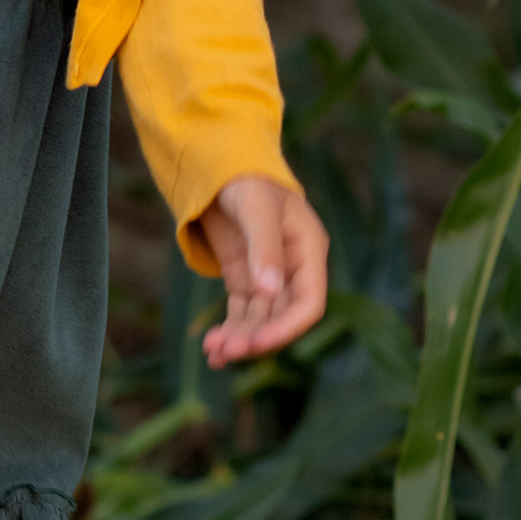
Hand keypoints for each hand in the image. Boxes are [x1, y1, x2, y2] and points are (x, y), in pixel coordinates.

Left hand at [200, 176, 328, 366]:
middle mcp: (293, 269)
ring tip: (213, 354)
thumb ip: (264, 249)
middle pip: (281, 317)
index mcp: (308, 252)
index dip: (286, 328)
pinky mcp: (245, 278)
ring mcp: (269, 276)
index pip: (308, 303)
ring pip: (259, 319)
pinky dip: (229, 329)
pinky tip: (212, 348)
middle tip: (227, 351)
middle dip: (256, 337)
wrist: (222, 165)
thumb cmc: (247, 179)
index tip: (257, 344)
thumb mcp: (257, 210)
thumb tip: (269, 291)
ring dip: (239, 338)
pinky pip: (241, 312)